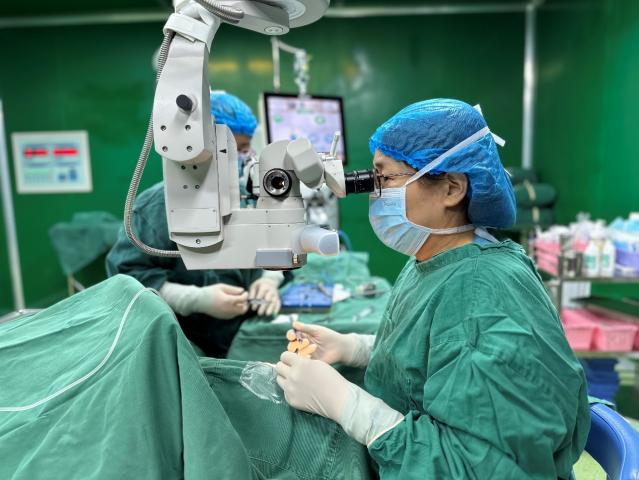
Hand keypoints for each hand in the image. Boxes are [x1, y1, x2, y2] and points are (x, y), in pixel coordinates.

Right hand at [201, 283, 247, 319]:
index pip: (242, 299)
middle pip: (243, 309)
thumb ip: (233, 289)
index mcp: (228, 301)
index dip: (246, 295)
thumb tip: (242, 290)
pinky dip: (235, 311)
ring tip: (237, 301)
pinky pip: (233, 315)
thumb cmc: (209, 292)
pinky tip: (231, 305)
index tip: (244, 292)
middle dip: (245, 303)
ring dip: (240, 307)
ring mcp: (225, 315)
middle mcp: (228, 309)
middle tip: (242, 298)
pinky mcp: (223, 317)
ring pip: (238, 313)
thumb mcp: (221, 287)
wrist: (199, 301)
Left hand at [248, 277, 280, 315]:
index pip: (261, 294)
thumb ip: (251, 293)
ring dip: (271, 308)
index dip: (257, 302)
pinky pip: (278, 303)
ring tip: (267, 314)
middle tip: (259, 313)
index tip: (253, 308)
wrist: (270, 281)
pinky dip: (277, 308)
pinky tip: (274, 313)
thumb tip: (250, 301)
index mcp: (264, 286)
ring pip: (274, 302)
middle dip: (264, 307)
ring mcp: (275, 294)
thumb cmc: (259, 285)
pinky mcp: (278, 298)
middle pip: (268, 299)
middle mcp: (271, 290)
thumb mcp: (254, 286)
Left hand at [276, 352, 404, 445]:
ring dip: (285, 377)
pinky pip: (284, 391)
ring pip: (279, 379)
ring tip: (295, 380)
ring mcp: (290, 389)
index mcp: (300, 364)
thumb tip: (290, 361)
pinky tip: (300, 390)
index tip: (292, 360)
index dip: (288, 357)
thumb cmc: (331, 378)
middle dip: (285, 366)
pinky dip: (290, 389)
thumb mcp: (317, 364)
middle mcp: (292, 376)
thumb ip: (302, 361)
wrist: (338, 399)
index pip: (284, 356)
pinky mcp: (291, 400)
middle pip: (278, 367)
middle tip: (292, 369)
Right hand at [286, 322, 366, 365]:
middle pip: (292, 345)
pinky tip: (310, 356)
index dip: (290, 335)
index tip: (292, 335)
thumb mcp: (317, 330)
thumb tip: (294, 323)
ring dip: (300, 351)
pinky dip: (304, 359)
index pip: (292, 335)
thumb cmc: (329, 336)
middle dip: (293, 344)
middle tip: (302, 342)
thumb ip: (305, 328)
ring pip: (296, 354)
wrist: (339, 347)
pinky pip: (303, 362)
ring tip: (311, 347)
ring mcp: (305, 354)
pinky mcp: (310, 361)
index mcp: (303, 336)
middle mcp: (302, 345)